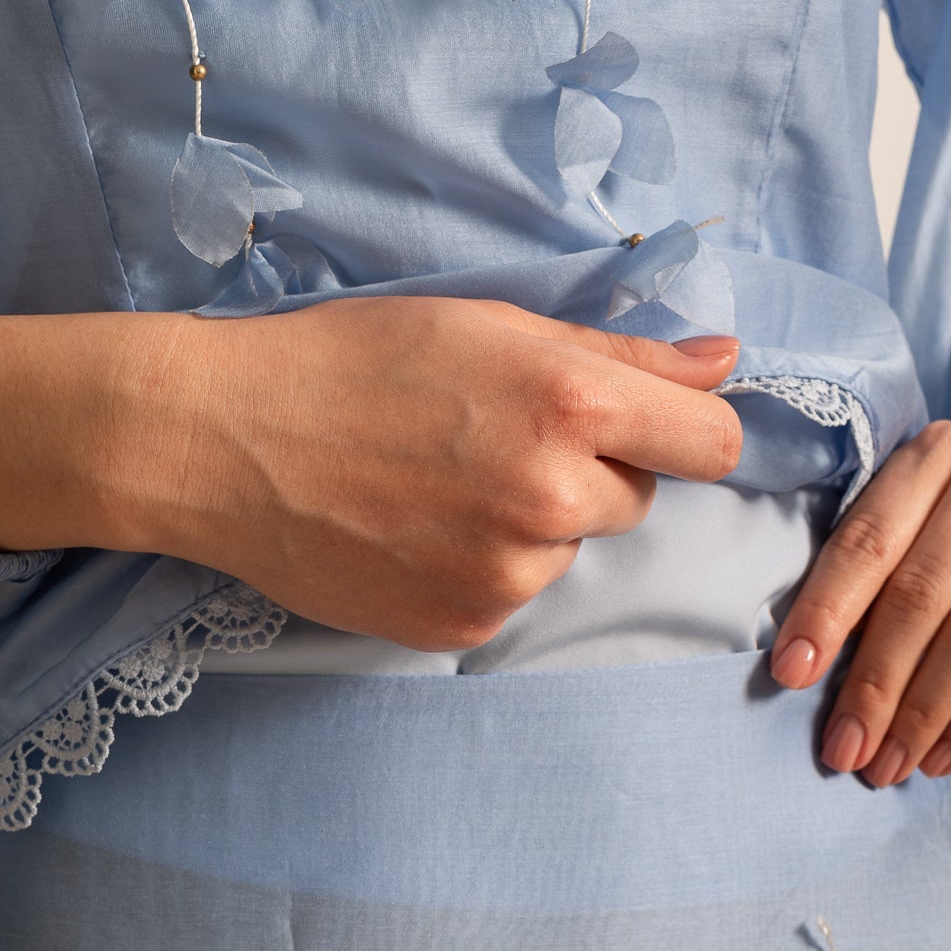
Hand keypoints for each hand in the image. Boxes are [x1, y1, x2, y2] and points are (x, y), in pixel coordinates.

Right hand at [0, 299, 742, 652]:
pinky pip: (511, 595)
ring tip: (436, 485)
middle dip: (588, 472)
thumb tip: (725, 362)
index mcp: (570, 405)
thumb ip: (621, 354)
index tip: (649, 427)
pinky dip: (478, 567)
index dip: (684, 431)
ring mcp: (508, 573)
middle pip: (635, 500)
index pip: (712, 443)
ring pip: (567, 551)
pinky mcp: (464, 623)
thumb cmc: (350, 362)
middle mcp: (552, 498)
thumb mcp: (490, 327)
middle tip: (491, 440)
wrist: (224, 442)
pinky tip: (413, 530)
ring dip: (528, 524)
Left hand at [768, 421, 950, 785]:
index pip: (867, 537)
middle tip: (844, 749)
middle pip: (918, 590)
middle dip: (872, 682)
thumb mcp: (933, 551)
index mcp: (937, 453)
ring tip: (889, 765)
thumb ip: (877, 587)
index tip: (789, 677)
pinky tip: (943, 759)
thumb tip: (802, 677)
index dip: (824, 611)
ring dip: (921, 714)